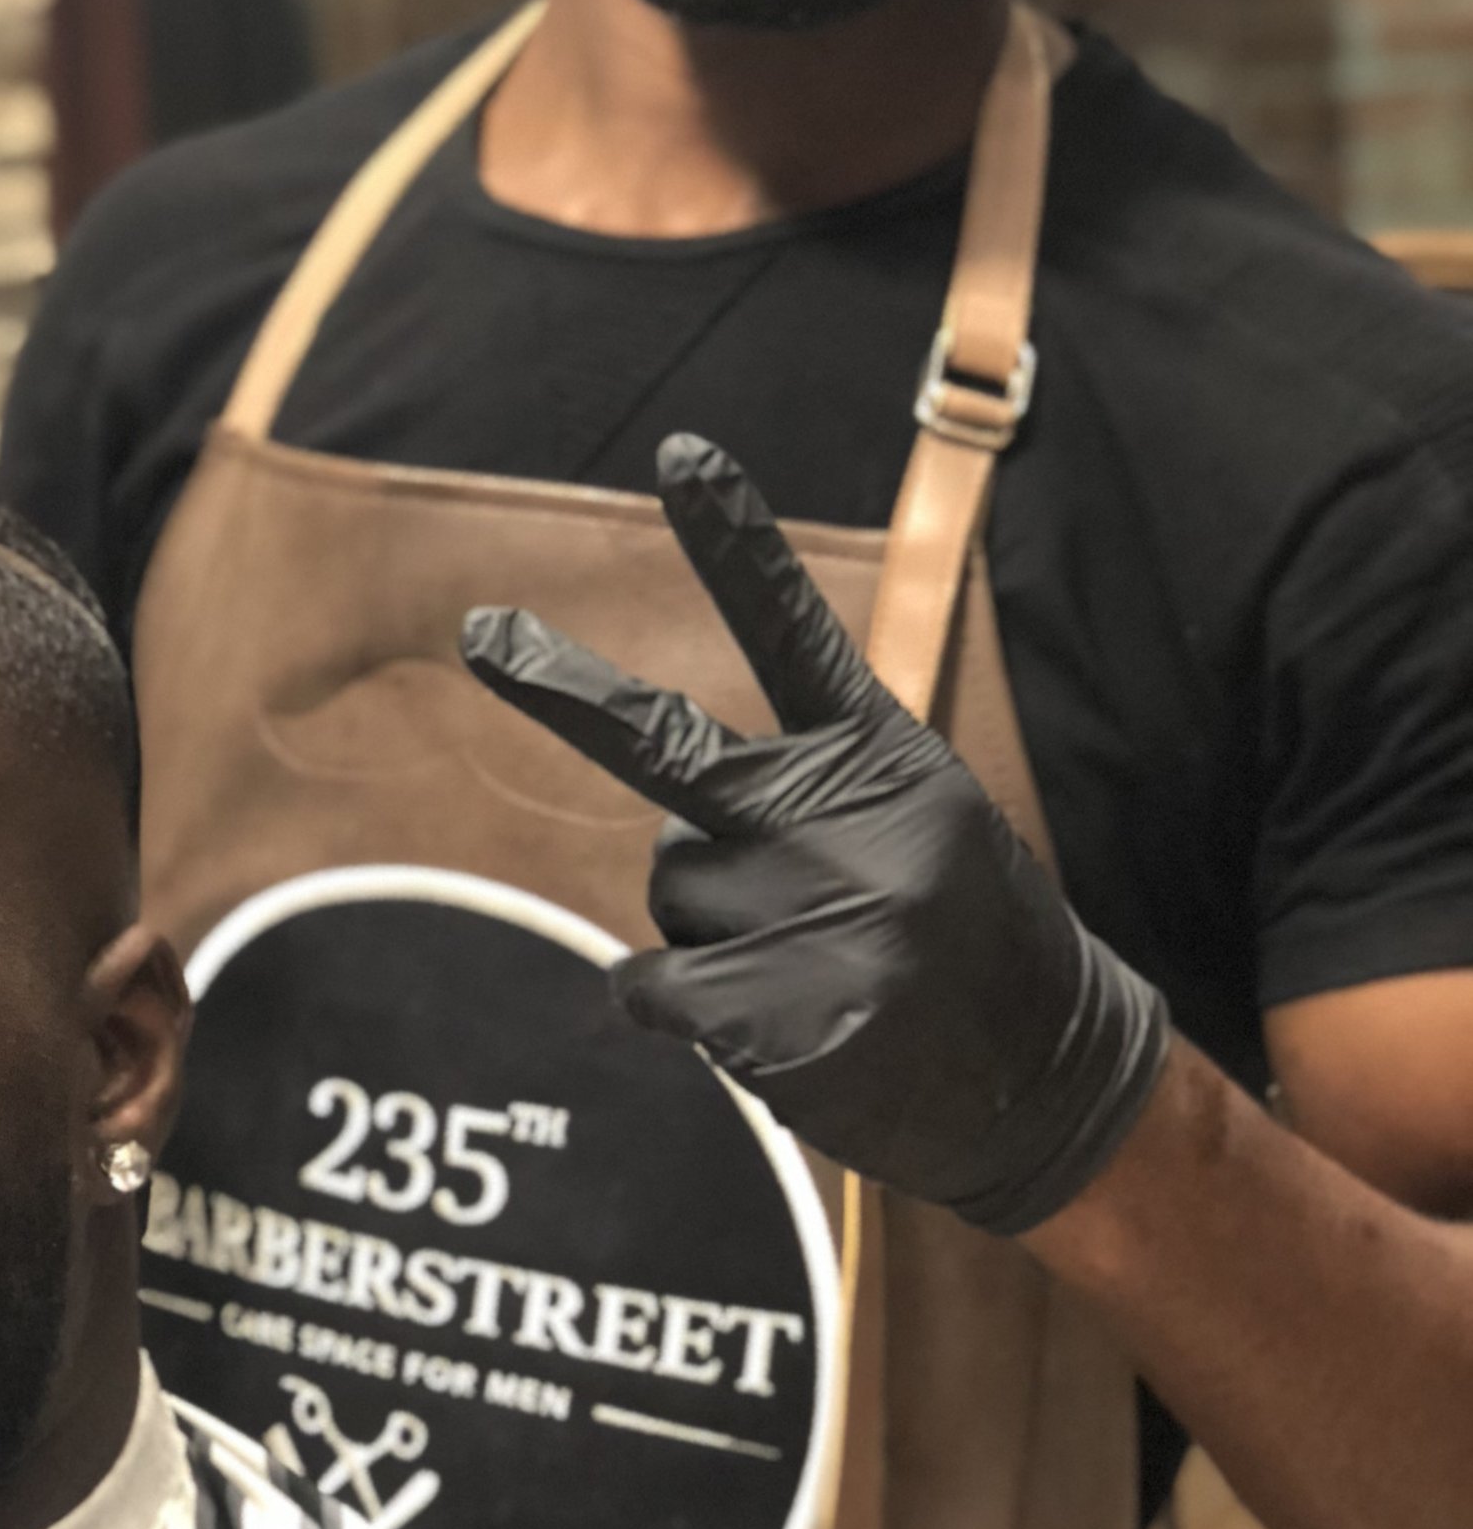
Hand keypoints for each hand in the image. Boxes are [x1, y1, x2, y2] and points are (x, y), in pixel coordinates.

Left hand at [459, 435, 1169, 1235]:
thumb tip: (669, 844)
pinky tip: (783, 1029)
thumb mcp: (915, 828)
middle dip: (557, 687)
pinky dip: (684, 1009)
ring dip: (711, 933)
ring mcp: (813, 917)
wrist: (1047, 1076)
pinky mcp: (781, 1014)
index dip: (735, 544)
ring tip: (814, 965)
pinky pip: (653, 986)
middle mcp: (844, 823)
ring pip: (668, 892)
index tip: (682, 453)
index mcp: (882, 759)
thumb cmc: (957, 938)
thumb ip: (804, 802)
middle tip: (481, 631)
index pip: (793, 634)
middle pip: (663, 747)